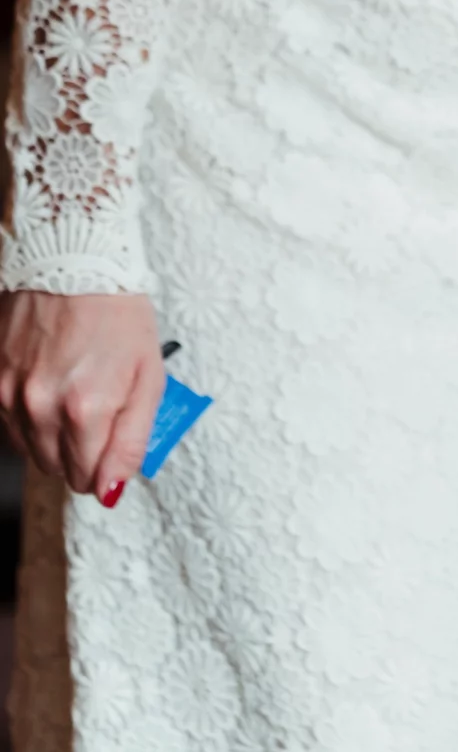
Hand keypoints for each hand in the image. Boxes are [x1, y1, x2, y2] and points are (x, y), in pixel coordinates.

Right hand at [0, 290, 163, 501]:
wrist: (75, 259)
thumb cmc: (119, 312)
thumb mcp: (149, 375)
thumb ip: (131, 441)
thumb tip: (111, 492)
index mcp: (86, 408)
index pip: (86, 480)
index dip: (102, 468)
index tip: (109, 446)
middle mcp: (41, 407)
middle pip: (55, 468)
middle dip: (79, 452)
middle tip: (96, 412)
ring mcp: (10, 393)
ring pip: (29, 448)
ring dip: (52, 434)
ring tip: (73, 392)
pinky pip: (9, 421)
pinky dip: (28, 414)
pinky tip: (49, 383)